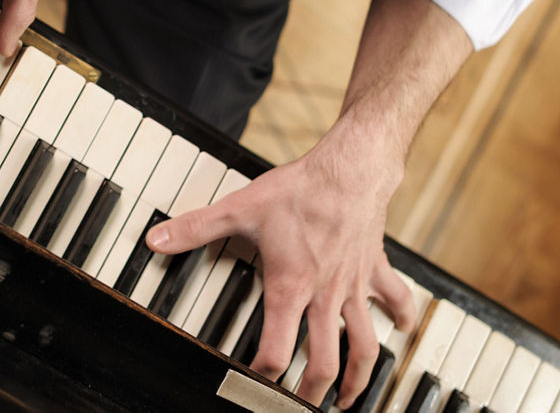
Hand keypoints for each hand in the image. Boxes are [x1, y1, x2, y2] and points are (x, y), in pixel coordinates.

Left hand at [146, 128, 415, 407]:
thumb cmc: (300, 189)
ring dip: (358, 376)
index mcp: (290, 287)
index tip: (253, 385)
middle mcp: (325, 295)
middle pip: (323, 361)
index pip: (275, 349)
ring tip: (348, 397)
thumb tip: (157, 239)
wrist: (350, 169)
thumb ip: (195, 228)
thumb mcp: (239, 208)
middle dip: (312, 392)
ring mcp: (354, 286)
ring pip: (363, 345)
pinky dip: (402, 319)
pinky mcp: (376, 270)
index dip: (262, 375)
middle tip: (302, 406)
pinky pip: (396, 301)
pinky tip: (402, 331)